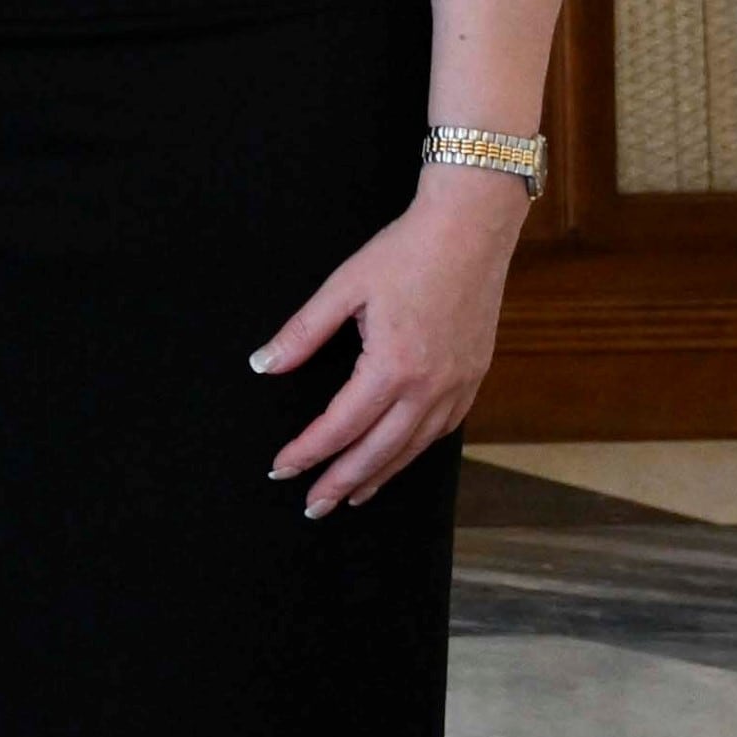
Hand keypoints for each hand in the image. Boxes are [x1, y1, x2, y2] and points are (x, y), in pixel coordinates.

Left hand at [256, 158, 523, 515]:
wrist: (471, 229)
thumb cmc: (406, 252)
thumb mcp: (343, 287)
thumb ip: (302, 333)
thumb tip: (262, 365)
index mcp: (392, 367)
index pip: (340, 426)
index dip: (307, 451)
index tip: (281, 469)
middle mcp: (428, 387)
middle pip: (377, 452)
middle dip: (340, 482)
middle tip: (312, 506)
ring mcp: (457, 387)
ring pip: (412, 448)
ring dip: (378, 476)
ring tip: (350, 496)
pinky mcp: (473, 379)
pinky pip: (441, 431)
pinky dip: (414, 452)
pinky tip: (396, 458)